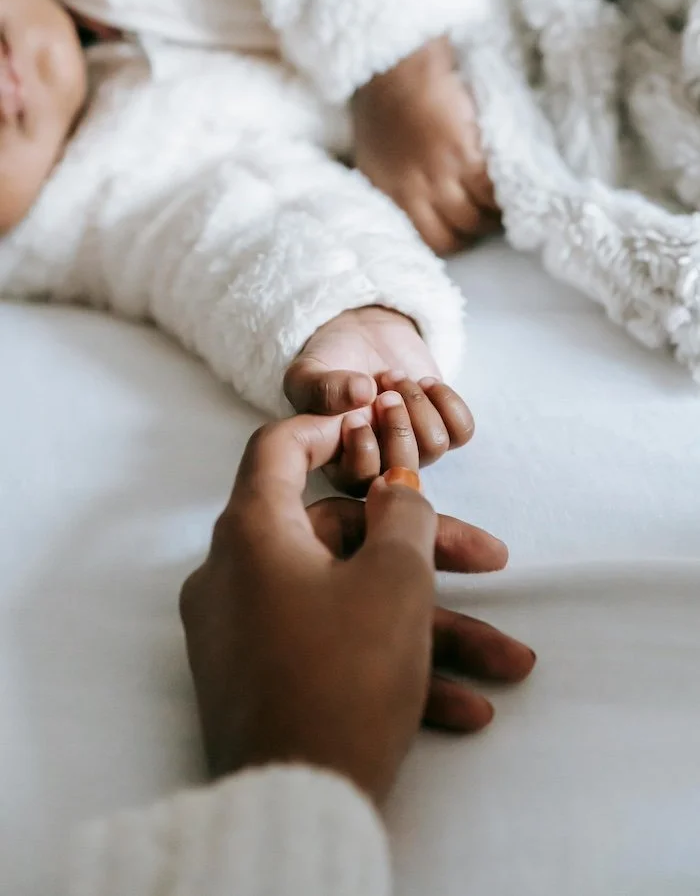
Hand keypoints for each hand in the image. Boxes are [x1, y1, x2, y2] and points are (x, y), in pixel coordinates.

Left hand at [180, 400, 534, 806]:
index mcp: (252, 534)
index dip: (330, 428)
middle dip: (426, 555)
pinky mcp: (262, 682)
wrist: (296, 806)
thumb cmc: (345, 673)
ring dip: (429, 628)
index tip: (376, 426)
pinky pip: (330, 651)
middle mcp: (236, 576)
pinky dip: (391, 667)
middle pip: (339, 537)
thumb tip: (394, 488)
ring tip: (508, 663)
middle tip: (493, 563)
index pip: (277, 450)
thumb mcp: (394, 582)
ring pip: (348, 603)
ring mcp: (245, 634)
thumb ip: (403, 517)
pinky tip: (466, 708)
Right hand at [284, 306, 473, 491]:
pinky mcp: (442, 427)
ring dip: (418, 404)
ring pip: (435, 447)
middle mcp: (381, 463)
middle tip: (384, 392)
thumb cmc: (330, 361)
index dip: (364, 451)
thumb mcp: (309, 372)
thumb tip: (362, 394)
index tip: (354, 416)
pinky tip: (425, 382)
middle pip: (404, 471)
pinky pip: (462, 430)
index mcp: (341, 463)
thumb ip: (322, 387)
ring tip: (396, 377)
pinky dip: (447, 401)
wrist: (363, 334)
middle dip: (397, 426)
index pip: (360, 483)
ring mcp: (415, 448)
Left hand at [352, 37, 500, 254]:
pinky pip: (492, 191)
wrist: (397, 68)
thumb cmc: (384, 107)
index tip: (465, 228)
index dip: (453, 239)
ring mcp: (440, 176)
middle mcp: (414, 193)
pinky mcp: (465, 155)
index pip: (430, 241)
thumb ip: (394, 187)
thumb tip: (414, 209)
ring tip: (502, 199)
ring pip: (477, 217)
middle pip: (457, 235)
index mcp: (390, 195)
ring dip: (494, 213)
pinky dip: (503, 192)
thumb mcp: (375, 157)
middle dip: (475, 229)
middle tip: (489, 214)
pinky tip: (508, 183)